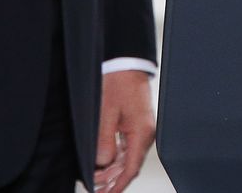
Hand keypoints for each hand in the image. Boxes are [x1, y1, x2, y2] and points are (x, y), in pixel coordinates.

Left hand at [94, 70, 154, 192]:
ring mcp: (141, 128)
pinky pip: (127, 146)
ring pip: (127, 157)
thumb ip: (104, 140)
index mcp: (141, 132)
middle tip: (97, 189)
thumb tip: (102, 162)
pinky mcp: (136, 122)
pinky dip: (115, 156)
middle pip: (129, 165)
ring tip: (97, 179)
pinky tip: (104, 162)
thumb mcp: (106, 112)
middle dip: (113, 180)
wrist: (125, 62)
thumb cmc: (118, 81)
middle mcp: (145, 133)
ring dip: (112, 169)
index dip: (118, 185)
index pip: (131, 168)